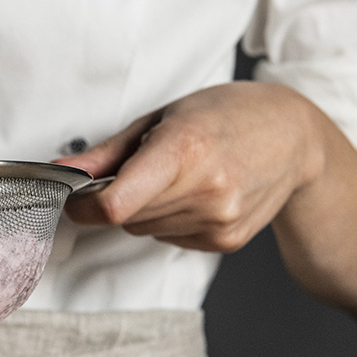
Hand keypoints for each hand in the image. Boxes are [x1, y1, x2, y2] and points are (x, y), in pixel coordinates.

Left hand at [61, 82, 318, 252]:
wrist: (294, 138)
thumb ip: (108, 153)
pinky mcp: (225, 240)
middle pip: (125, 218)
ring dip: (147, 209)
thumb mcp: (163, 117)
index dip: (83, 207)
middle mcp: (206, 190)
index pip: (115, 205)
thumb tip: (61, 172)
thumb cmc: (225, 116)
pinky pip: (169, 238)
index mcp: (184, 150)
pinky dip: (171, 220)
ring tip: (180, 175)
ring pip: (145, 231)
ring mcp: (219, 220)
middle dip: (118, 198)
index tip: (75, 199)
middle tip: (143, 168)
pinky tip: (198, 193)